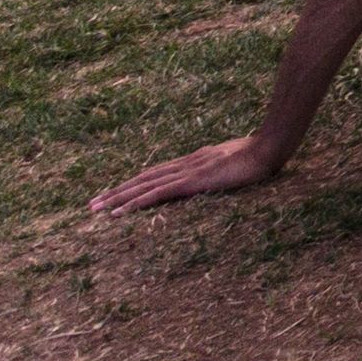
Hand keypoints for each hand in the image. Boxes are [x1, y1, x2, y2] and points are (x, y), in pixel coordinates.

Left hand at [89, 134, 282, 213]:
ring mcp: (186, 172)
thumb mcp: (234, 162)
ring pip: (143, 186)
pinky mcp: (191, 181)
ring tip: (96, 209)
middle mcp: (184, 164)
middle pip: (143, 178)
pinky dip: (135, 203)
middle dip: (116, 191)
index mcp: (193, 160)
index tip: (115, 193)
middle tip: (92, 204)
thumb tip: (216, 174)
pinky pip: (156, 194)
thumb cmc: (258, 155)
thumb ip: (220, 168)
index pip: (156, 173)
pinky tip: (119, 213)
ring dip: (117, 198)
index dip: (134, 183)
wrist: (269, 147)